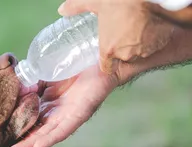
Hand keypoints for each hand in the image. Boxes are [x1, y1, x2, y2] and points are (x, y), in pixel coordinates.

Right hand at [0, 65, 118, 146]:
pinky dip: (50, 138)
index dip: (11, 134)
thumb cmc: (74, 68)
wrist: (100, 60)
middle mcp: (55, 117)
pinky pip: (63, 129)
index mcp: (46, 109)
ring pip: (44, 137)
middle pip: (32, 136)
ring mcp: (66, 118)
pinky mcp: (79, 114)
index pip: (26, 125)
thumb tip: (14, 89)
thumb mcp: (45, 76)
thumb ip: (31, 83)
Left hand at [58, 0, 174, 73]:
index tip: (108, 50)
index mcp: (108, 49)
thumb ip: (77, 7)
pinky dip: (151, 38)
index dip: (106, 60)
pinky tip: (147, 26)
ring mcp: (143, 50)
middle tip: (121, 32)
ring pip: (138, 51)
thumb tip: (61, 10)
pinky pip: (153, 45)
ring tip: (134, 27)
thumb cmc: (121, 2)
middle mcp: (125, 54)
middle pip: (122, 57)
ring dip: (136, 43)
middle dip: (122, 47)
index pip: (106, 67)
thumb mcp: (96, 2)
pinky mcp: (158, 44)